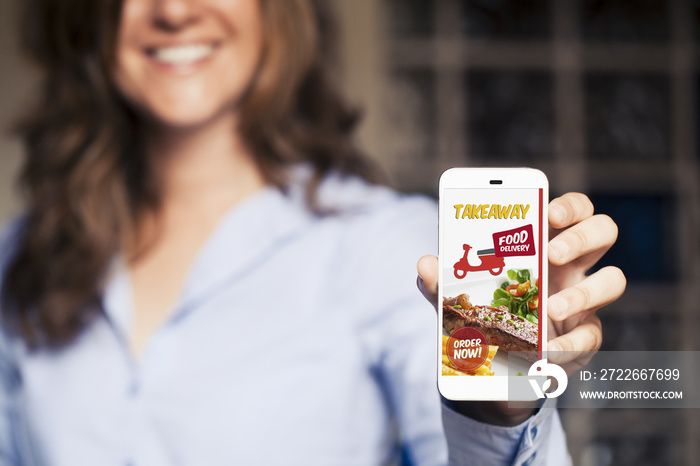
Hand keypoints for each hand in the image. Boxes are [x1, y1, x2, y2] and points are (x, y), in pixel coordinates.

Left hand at [417, 192, 625, 424]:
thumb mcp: (458, 296)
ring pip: (613, 281)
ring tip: (549, 308)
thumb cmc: (483, 313)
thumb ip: (443, 281)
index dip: (569, 205)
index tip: (549, 211)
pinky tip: (547, 352)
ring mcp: (584, 300)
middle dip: (581, 237)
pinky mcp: (585, 337)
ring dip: (583, 293)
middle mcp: (571, 267)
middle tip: (551, 254)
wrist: (495, 364)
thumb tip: (425, 263)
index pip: (572, 210)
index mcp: (544, 244)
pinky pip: (592, 335)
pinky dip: (570, 345)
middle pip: (602, 232)